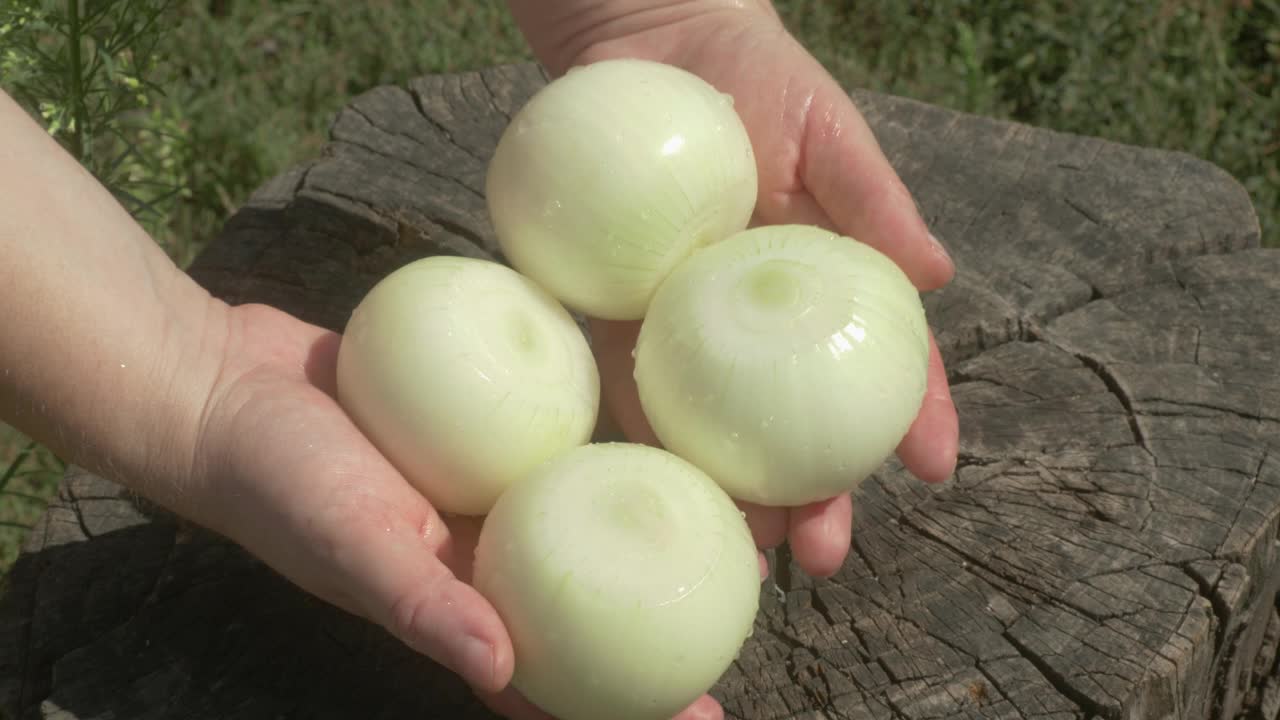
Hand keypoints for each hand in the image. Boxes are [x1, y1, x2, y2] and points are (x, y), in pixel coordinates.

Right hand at [188, 303, 729, 719]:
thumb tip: (497, 668)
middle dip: (668, 602)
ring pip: (590, 508)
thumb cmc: (276, 482)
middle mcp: (489, 551)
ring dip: (654, 512)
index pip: (557, 673)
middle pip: (595, 590)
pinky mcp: (489, 423)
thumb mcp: (347, 544)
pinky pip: (559, 431)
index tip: (706, 715)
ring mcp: (492, 485)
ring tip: (737, 502)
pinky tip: (662, 408)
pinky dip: (605, 432)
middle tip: (759, 589)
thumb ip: (417, 603)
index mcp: (464, 602)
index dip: (626, 702)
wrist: (228, 387)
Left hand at [530, 2, 960, 577]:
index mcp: (819, 286)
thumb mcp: (827, 131)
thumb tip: (938, 274)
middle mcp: (754, 325)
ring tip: (745, 557)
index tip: (934, 468)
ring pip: (715, 430)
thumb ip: (875, 201)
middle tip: (823, 557)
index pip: (879, 361)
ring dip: (731, 498)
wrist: (645, 41)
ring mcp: (684, 328)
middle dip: (815, 496)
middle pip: (794, 424)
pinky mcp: (613, 316)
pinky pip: (624, 383)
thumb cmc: (752, 76)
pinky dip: (640, 439)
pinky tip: (650, 490)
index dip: (911, 414)